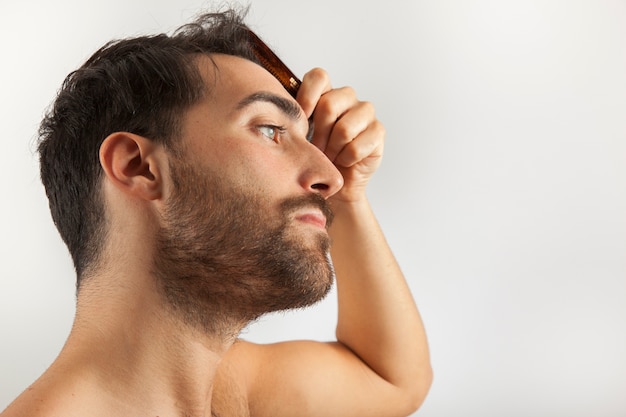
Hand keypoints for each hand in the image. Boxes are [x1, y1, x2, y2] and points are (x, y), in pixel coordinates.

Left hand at [296, 68, 384, 202]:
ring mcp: (365, 113)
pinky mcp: (378, 131)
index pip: (318, 77)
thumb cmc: (314, 157)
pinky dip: (346, 159)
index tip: (299, 122)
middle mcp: (347, 97)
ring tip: (329, 157)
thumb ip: (293, 120)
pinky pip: (357, 146)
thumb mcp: (299, 136)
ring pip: (344, 128)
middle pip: (329, 105)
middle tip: (316, 149)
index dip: (307, 97)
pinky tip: (344, 161)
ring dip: (332, 149)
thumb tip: (278, 115)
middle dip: (319, 134)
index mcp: (326, 92)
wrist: (335, 183)